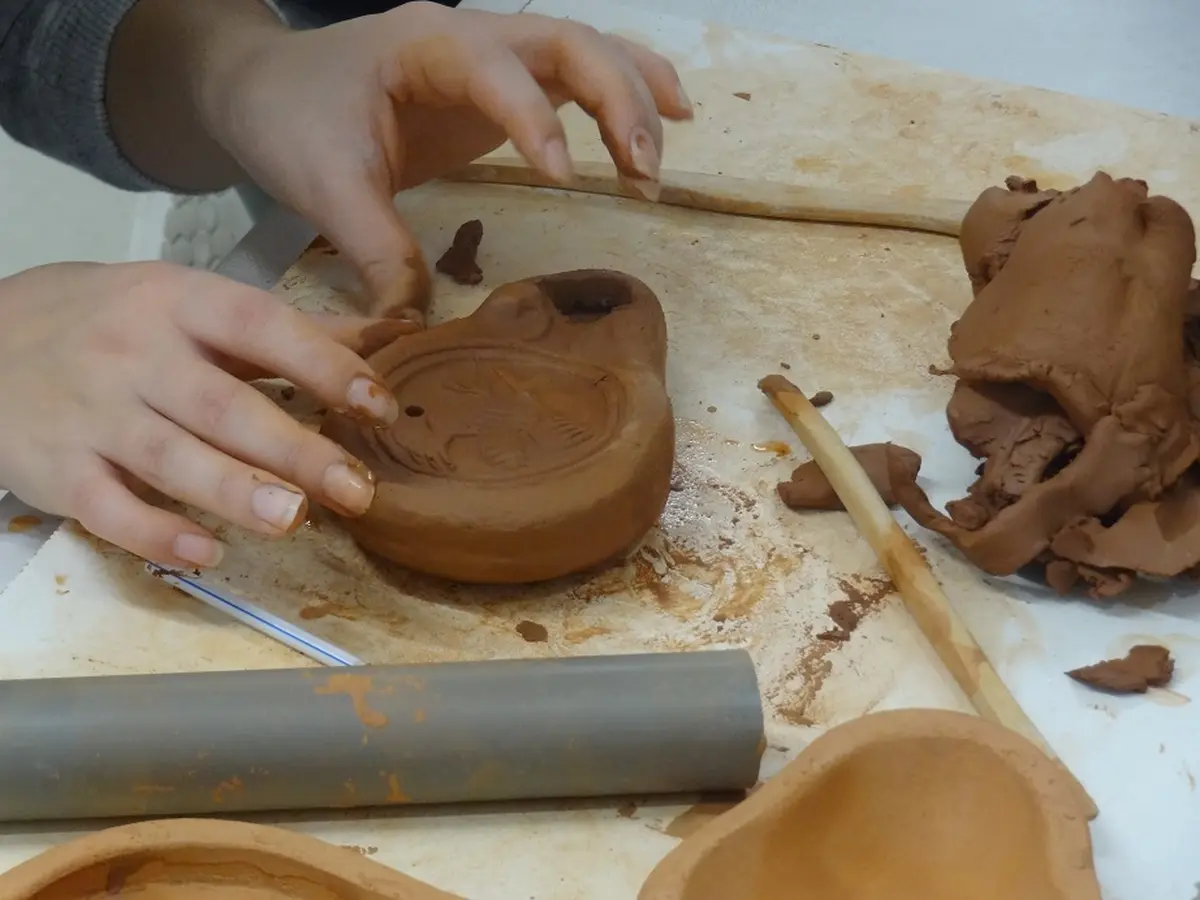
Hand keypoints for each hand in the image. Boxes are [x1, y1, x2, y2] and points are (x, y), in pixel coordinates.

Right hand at [0, 262, 415, 567]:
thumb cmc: (110, 322)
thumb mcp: (187, 304)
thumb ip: (284, 330)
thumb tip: (390, 334)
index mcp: (179, 303)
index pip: (261, 326)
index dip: (323, 364)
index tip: (379, 404)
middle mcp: (135, 354)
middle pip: (222, 405)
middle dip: (295, 449)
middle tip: (359, 490)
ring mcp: (92, 413)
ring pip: (168, 457)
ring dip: (234, 491)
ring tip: (295, 520)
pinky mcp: (56, 468)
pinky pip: (107, 507)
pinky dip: (155, 534)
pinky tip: (207, 554)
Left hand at [199, 3, 691, 316]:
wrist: (263, 87)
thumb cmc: (288, 121)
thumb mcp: (325, 187)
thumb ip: (377, 253)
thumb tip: (418, 328)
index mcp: (424, 45)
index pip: (499, 70)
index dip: (538, 119)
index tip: (565, 178)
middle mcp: (469, 35)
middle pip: (568, 42)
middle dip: (617, 99)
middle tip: (642, 173)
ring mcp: (490, 53)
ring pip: (585, 49)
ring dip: (633, 96)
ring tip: (659, 161)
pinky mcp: (500, 82)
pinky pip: (578, 72)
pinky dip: (626, 90)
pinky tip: (668, 118)